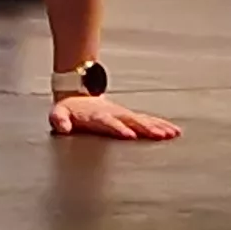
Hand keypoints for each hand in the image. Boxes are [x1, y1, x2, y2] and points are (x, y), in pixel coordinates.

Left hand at [48, 93, 182, 141]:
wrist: (78, 93)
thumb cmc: (70, 108)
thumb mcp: (58, 112)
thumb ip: (59, 119)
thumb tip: (62, 127)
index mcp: (97, 115)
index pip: (109, 123)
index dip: (119, 129)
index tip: (130, 136)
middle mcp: (114, 114)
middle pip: (131, 121)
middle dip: (145, 129)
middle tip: (159, 135)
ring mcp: (124, 114)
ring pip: (143, 120)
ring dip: (157, 127)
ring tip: (171, 134)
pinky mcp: (130, 116)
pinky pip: (148, 120)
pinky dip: (161, 125)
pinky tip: (173, 131)